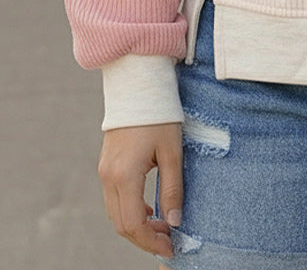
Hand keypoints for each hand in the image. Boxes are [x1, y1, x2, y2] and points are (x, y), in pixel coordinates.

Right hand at [98, 122, 182, 257]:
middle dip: (145, 238)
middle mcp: (109, 178)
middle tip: (169, 241)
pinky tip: (150, 209)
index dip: (152, 241)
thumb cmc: (158, 115)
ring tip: (163, 227)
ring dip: (137, 226)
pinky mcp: (106, 166)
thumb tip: (175, 221)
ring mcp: (104, 172)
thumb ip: (173, 188)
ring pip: (116, 214)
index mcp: (125, 176)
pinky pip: (114, 199)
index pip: (134, 224)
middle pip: (122, 224)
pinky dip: (130, 211)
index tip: (171, 247)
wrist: (137, 85)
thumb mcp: (172, 152)